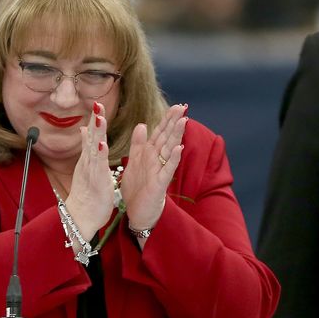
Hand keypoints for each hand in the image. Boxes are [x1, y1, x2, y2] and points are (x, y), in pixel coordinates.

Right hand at [65, 102, 115, 242]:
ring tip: (99, 118)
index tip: (98, 102)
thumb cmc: (87, 193)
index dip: (95, 119)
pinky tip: (102, 145)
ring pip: (94, 149)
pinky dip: (100, 155)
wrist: (81, 217)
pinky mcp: (97, 182)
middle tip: (97, 104)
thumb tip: (84, 129)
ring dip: (97, 133)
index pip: (93, 135)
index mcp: (90, 158)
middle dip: (95, 120)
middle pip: (92, 138)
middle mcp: (89, 162)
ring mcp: (92, 171)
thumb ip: (87, 147)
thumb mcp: (87, 167)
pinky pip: (99, 167)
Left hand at [121, 104, 187, 233]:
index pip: (160, 133)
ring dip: (176, 136)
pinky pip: (167, 169)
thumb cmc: (138, 187)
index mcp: (150, 153)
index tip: (176, 105)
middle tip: (183, 107)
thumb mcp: (135, 161)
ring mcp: (160, 171)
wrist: (137, 211)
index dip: (167, 119)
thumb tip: (143, 124)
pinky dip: (173, 159)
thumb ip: (138, 144)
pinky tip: (179, 148)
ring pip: (169, 150)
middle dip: (174, 123)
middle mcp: (157, 160)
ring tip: (184, 121)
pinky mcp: (160, 184)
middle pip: (167, 138)